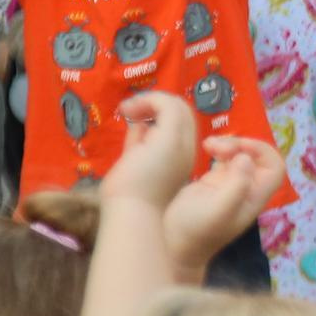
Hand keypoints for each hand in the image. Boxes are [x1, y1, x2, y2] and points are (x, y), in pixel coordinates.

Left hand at [101, 92, 199, 216]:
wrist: (133, 214)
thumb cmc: (131, 197)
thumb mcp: (135, 161)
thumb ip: (139, 142)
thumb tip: (137, 123)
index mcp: (181, 156)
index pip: (180, 123)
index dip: (159, 114)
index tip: (135, 119)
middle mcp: (187, 148)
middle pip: (183, 111)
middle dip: (157, 103)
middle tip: (131, 110)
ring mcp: (181, 143)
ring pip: (178, 105)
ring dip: (151, 100)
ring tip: (128, 109)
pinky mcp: (170, 139)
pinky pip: (166, 105)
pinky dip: (147, 100)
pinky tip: (127, 110)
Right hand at [162, 135, 284, 268]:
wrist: (172, 244)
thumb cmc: (194, 231)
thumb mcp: (217, 210)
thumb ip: (237, 186)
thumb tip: (246, 159)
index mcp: (254, 197)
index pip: (275, 169)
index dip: (263, 153)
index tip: (240, 148)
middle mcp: (247, 189)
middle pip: (258, 158)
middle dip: (241, 145)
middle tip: (217, 146)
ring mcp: (231, 184)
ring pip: (241, 154)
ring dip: (229, 144)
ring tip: (208, 145)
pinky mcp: (215, 181)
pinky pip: (225, 157)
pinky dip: (219, 148)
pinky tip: (206, 147)